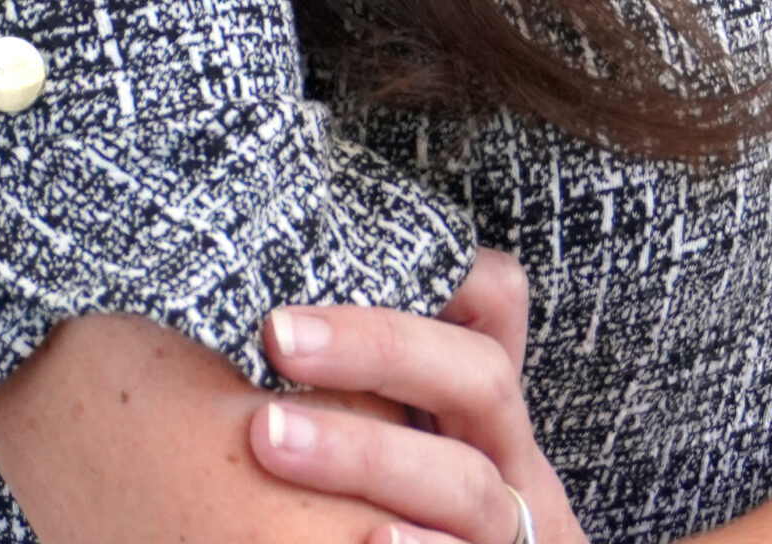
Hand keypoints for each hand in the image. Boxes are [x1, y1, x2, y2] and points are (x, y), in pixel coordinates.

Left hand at [251, 250, 586, 543]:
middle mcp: (509, 454)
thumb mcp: (396, 431)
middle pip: (481, 374)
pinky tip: (367, 539)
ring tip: (270, 437)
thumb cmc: (392, 502)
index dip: (443, 270)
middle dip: (377, 348)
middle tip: (278, 336)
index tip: (339, 257)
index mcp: (483, 401)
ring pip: (465, 480)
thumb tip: (260, 322)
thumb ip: (358, 382)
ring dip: (366, 453)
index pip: (496, 299)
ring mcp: (512, 526)